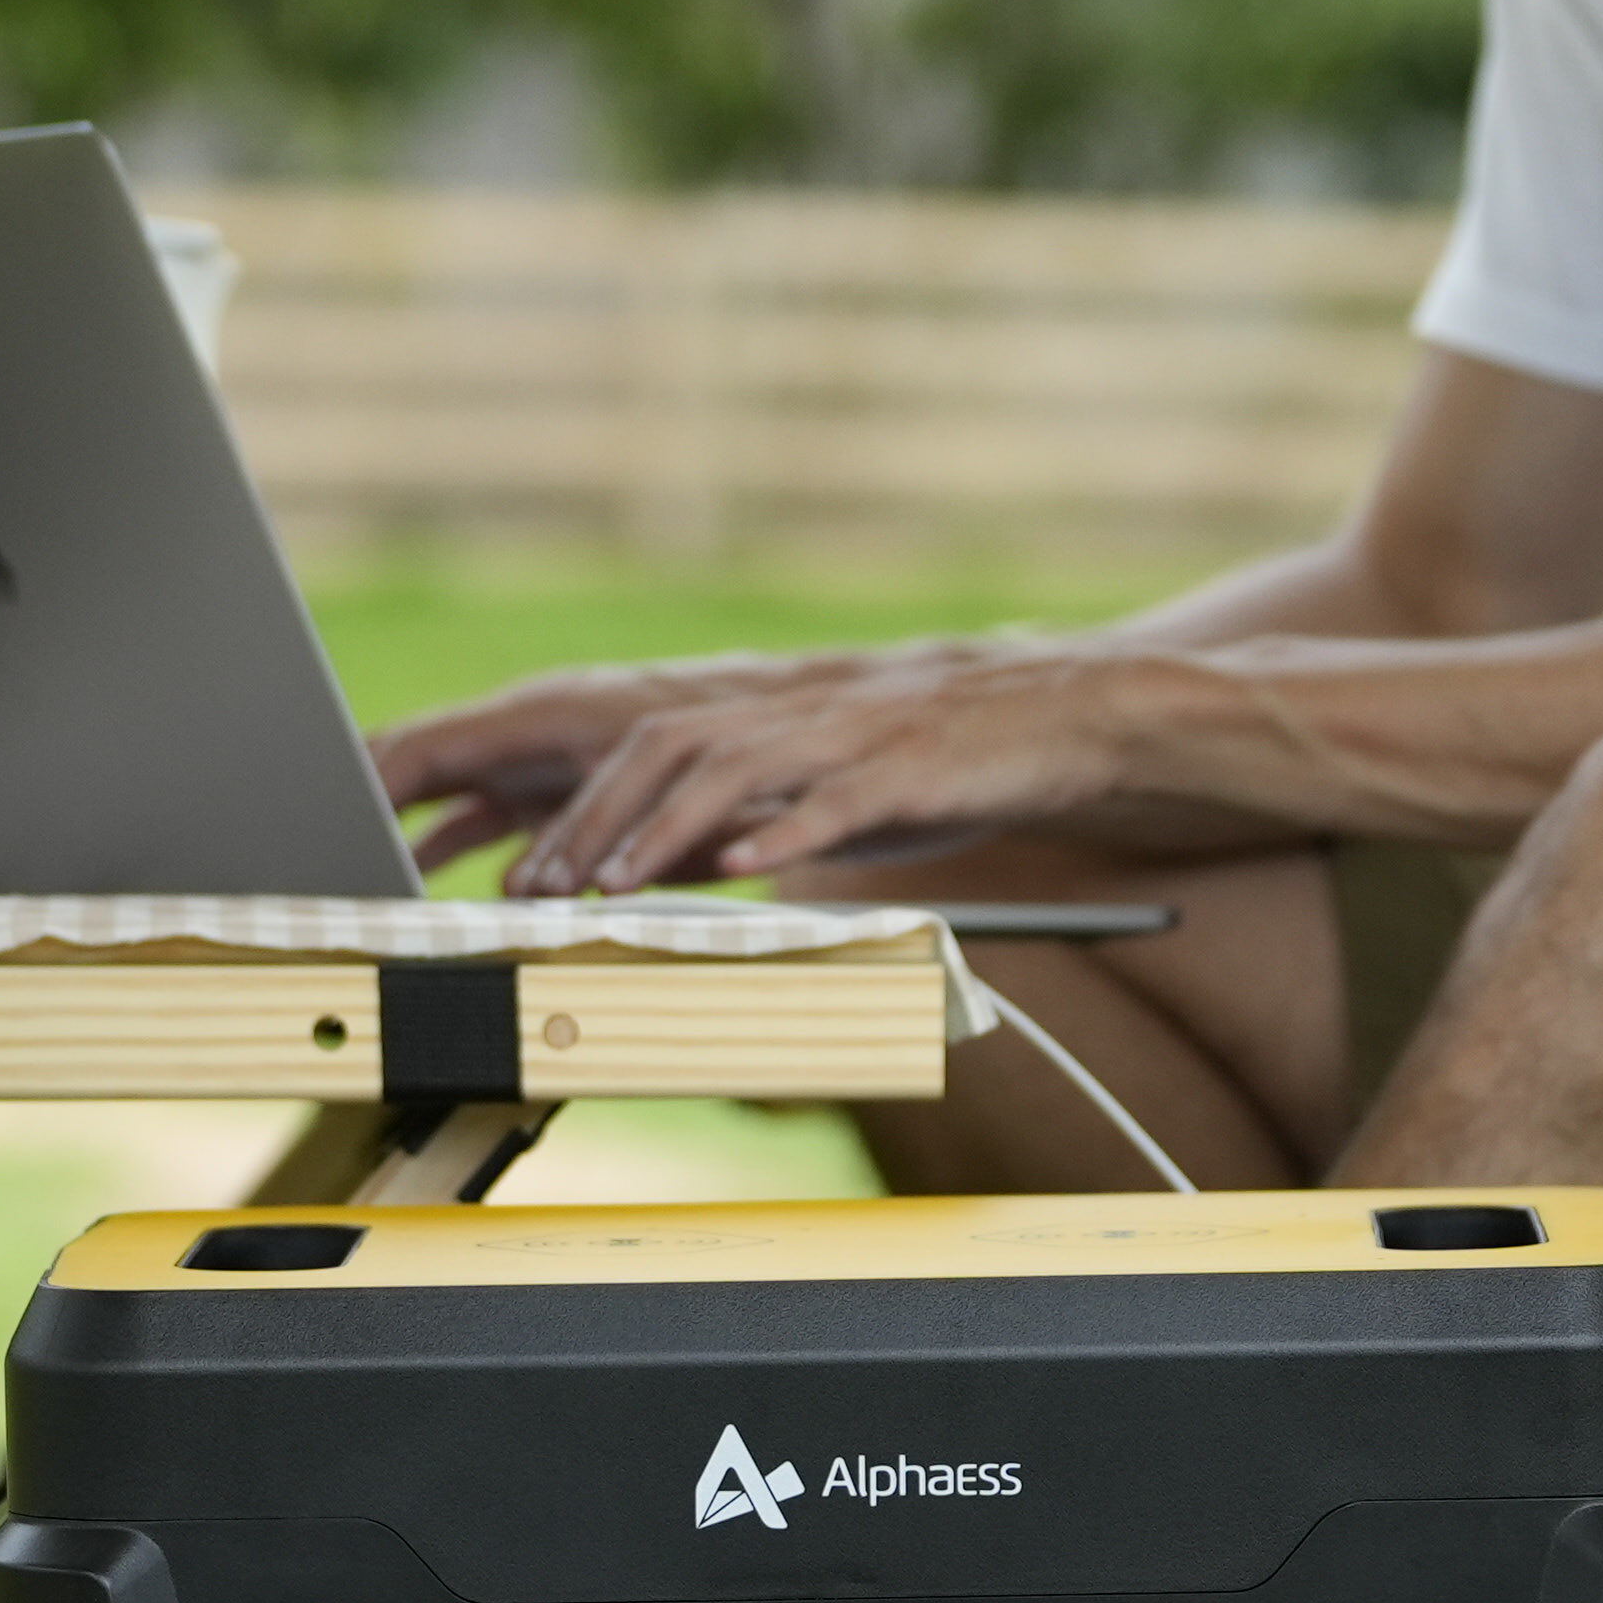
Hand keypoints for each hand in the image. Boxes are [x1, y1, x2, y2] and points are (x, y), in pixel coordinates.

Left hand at [462, 647, 1184, 896]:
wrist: (1070, 718)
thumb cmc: (954, 766)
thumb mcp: (840, 793)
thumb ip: (763, 821)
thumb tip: (681, 871)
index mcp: (779, 720)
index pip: (650, 750)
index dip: (581, 809)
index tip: (532, 873)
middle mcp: (803, 715)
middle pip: (669, 748)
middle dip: (597, 820)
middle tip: (546, 887)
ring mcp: (854, 737)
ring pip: (735, 767)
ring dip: (664, 828)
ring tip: (615, 884)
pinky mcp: (912, 766)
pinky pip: (837, 798)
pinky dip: (784, 831)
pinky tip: (744, 868)